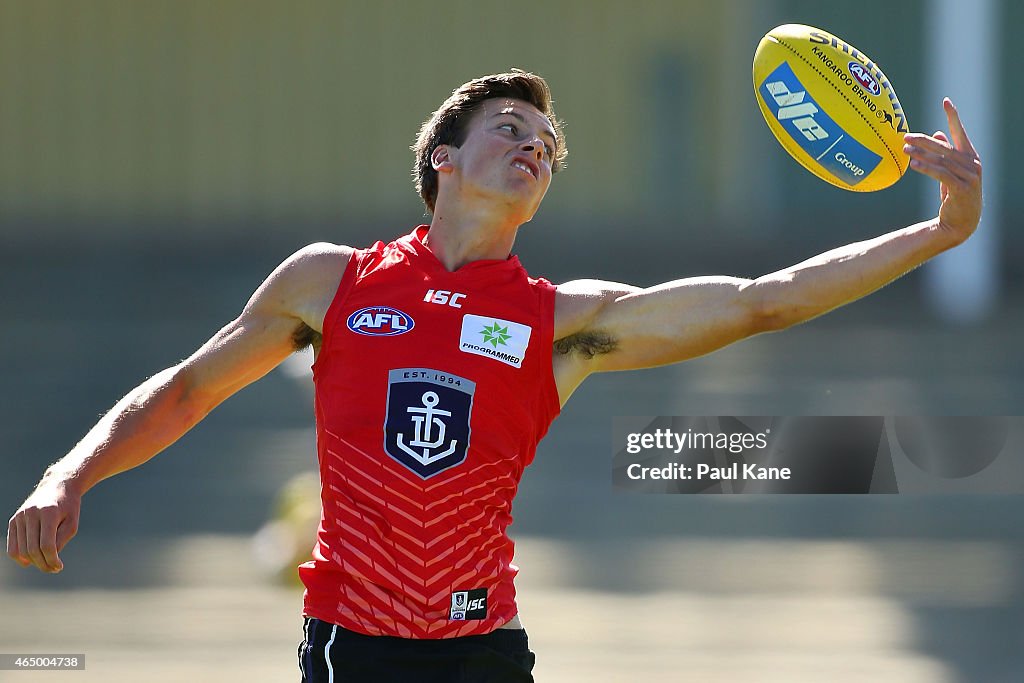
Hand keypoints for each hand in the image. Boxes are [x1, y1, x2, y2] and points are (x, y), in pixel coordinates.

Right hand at [7, 478, 80, 572]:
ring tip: (45, 564)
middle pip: (33, 549)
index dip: (52, 560)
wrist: (57, 486)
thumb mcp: (72, 523)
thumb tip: (48, 560)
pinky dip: (20, 557)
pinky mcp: (13, 520)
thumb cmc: (68, 507)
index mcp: (48, 513)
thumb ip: (60, 541)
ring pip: (21, 550)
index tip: (59, 567)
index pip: (46, 545)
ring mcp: (20, 516)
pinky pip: (13, 546)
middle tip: (53, 569)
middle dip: (43, 564)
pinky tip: (30, 562)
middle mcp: (30, 514)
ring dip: (33, 562)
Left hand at [903, 98, 982, 244]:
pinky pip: (941, 174)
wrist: (960, 223)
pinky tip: (913, 164)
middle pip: (945, 146)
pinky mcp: (962, 188)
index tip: (946, 101)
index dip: (953, 116)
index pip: (960, 132)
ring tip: (904, 149)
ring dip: (921, 154)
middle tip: (905, 135)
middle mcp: (972, 164)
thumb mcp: (950, 173)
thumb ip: (945, 154)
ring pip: (941, 160)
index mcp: (970, 157)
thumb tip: (937, 133)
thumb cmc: (955, 196)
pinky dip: (926, 168)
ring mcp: (969, 176)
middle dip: (924, 140)